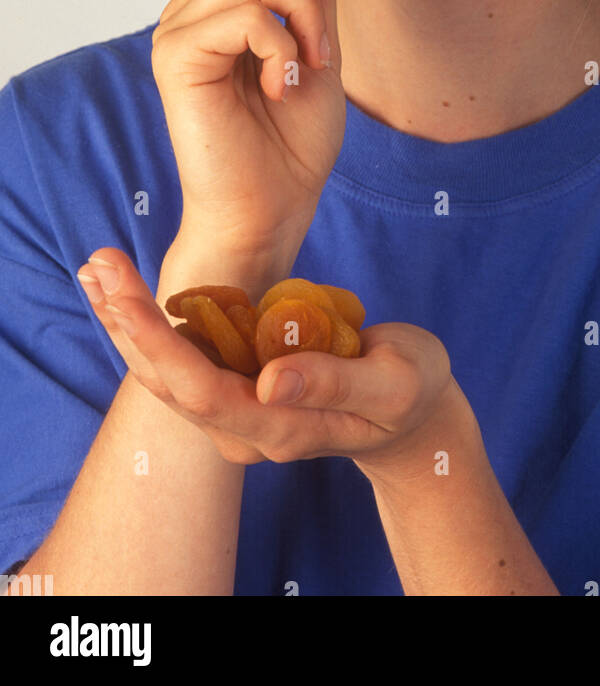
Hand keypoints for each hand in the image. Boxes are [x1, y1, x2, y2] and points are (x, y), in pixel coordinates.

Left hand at [78, 248, 453, 467]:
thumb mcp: (392, 383)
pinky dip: (148, 321)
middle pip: (167, 383)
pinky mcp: (237, 386)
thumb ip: (333, 383)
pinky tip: (123, 288)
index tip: (128, 297)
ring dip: (125, 319)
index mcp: (280, 429)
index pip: (204, 393)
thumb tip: (270, 380)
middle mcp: (245, 429)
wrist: (410, 414)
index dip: (161, 345)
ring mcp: (238, 411)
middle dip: (127, 322)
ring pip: (163, 372)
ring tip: (96, 267)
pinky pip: (181, 358)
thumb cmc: (410, 391)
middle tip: (97, 264)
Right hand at [151, 0, 351, 272]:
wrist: (269, 211)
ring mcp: (178, 29)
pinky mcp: (177, 59)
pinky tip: (288, 84)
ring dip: (306, 6)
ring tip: (318, 58)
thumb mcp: (320, 41)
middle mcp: (191, 4)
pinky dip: (285, 44)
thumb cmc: (293, 139)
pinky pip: (244, 15)